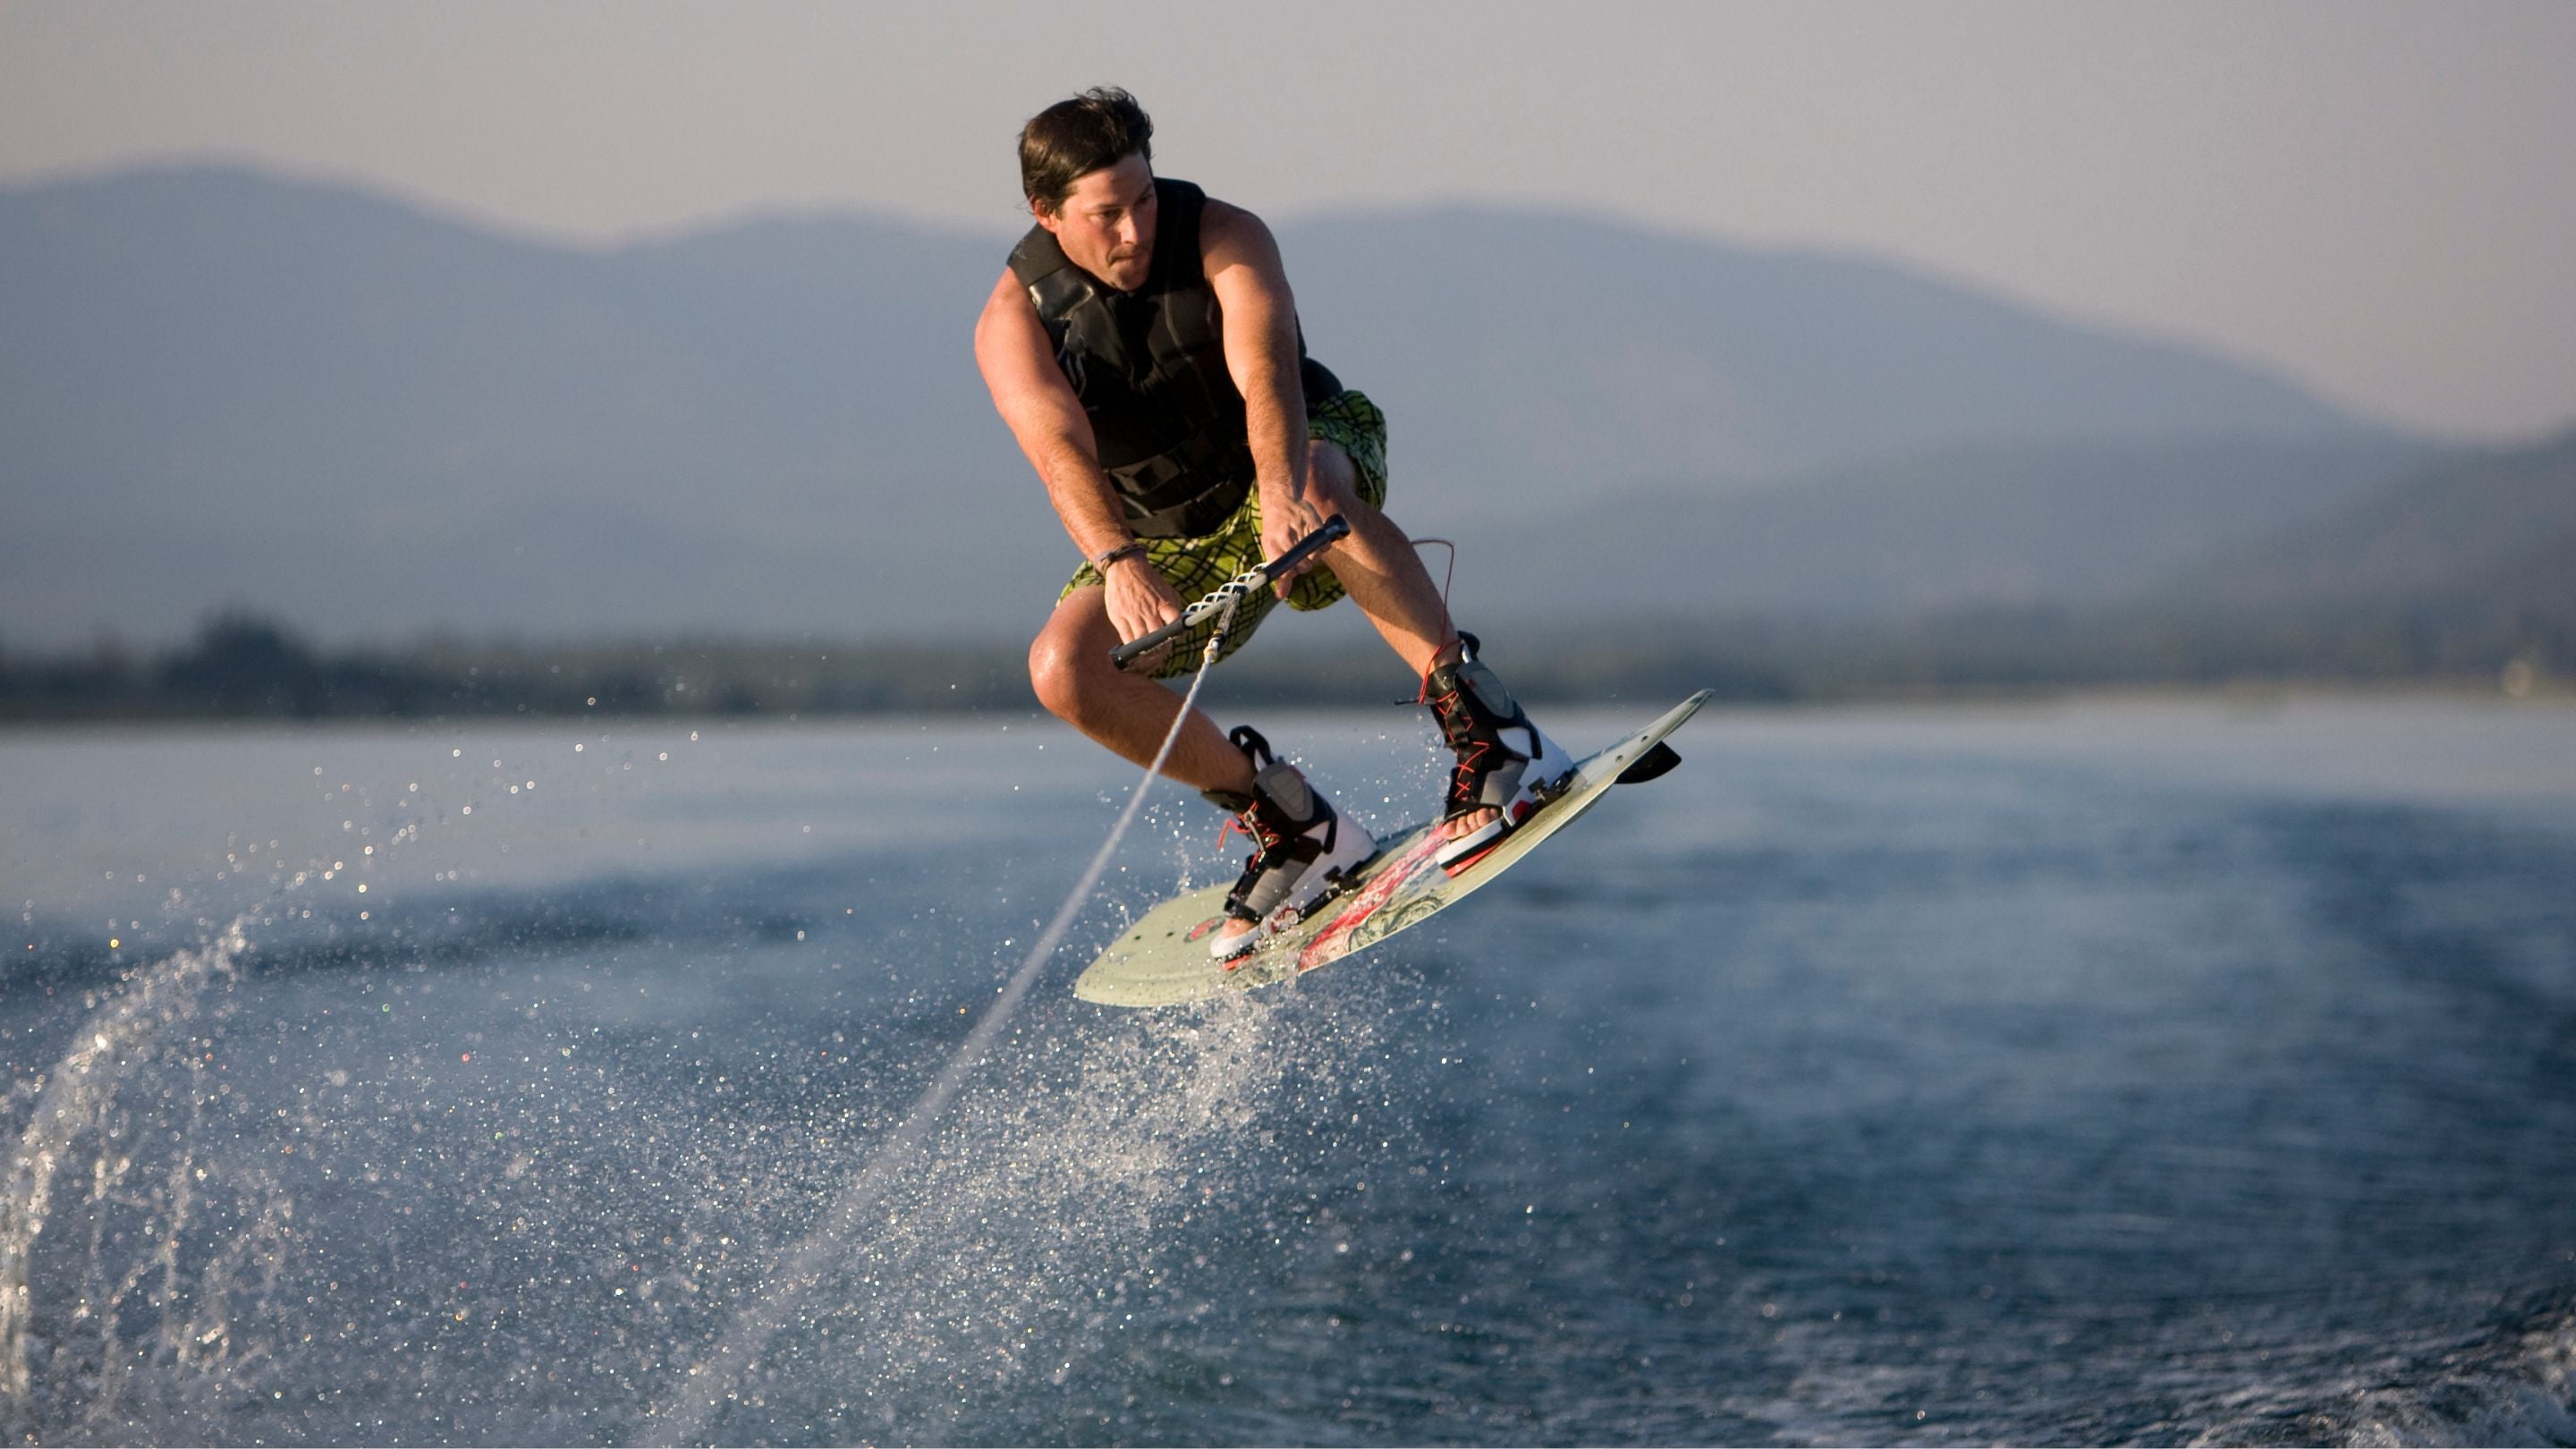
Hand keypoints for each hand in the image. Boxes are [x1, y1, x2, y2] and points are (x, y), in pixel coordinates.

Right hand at [1102, 552, 1183, 654]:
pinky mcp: (1117, 616)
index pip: (1174, 623)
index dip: (1175, 635)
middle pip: (1156, 637)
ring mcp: (1131, 613)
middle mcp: (1148, 609)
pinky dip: (1131, 647)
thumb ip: (1174, 608)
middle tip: (1161, 651)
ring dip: (1146, 651)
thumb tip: (1180, 627)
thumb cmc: (1149, 582)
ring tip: (1149, 653)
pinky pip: (1126, 637)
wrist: (1125, 568)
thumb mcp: (1167, 590)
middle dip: (1161, 649)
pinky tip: (1135, 649)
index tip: (1173, 639)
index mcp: (1163, 602)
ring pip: (1140, 641)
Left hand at [1259, 483, 1334, 598]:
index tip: (1293, 568)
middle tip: (1301, 556)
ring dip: (1314, 556)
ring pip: (1316, 556)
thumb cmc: (1275, 529)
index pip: (1287, 571)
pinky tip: (1315, 540)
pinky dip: (1323, 546)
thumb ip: (1279, 574)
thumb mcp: (1271, 550)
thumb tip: (1281, 596)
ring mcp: (1300, 530)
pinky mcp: (1314, 523)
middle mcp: (1286, 539)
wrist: (1280, 501)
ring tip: (1307, 546)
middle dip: (1305, 565)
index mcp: (1273, 547)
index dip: (1292, 573)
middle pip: (1305, 566)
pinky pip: (1325, 544)